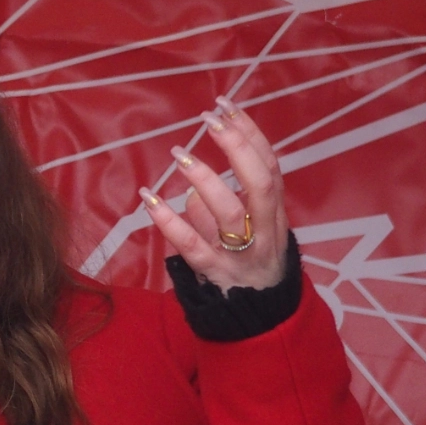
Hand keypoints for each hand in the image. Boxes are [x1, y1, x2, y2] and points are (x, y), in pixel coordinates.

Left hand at [140, 97, 286, 290]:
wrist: (263, 318)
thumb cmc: (252, 261)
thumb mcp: (251, 229)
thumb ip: (227, 203)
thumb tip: (193, 188)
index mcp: (275, 212)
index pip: (270, 165)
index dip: (251, 134)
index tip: (227, 107)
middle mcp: (264, 230)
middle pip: (259, 183)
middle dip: (237, 147)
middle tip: (210, 121)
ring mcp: (241, 253)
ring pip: (228, 213)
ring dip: (204, 179)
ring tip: (180, 153)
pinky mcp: (216, 274)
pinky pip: (193, 247)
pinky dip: (170, 222)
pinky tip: (150, 200)